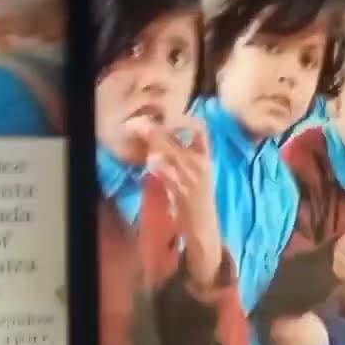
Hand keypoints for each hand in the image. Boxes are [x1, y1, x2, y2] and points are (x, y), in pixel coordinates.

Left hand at [139, 117, 223, 290]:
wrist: (204, 226)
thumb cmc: (199, 199)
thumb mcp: (197, 173)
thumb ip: (182, 155)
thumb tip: (159, 138)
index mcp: (207, 158)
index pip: (201, 130)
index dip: (184, 120)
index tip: (167, 118)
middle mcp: (200, 165)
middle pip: (176, 139)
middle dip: (154, 130)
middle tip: (136, 124)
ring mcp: (191, 178)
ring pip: (169, 154)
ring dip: (153, 144)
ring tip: (138, 136)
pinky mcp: (181, 191)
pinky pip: (167, 174)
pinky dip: (158, 166)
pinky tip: (151, 162)